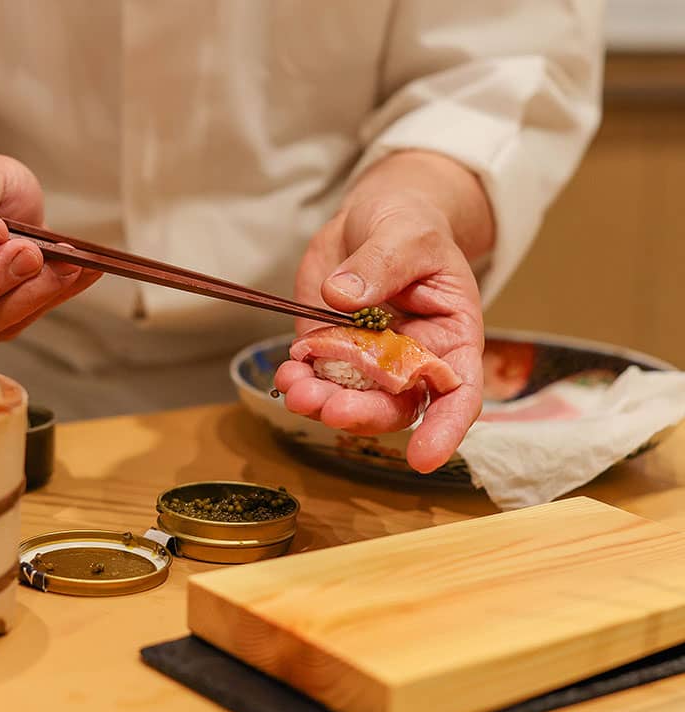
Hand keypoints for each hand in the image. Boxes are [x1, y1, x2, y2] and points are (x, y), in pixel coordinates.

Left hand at [274, 151, 492, 472]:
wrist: (374, 218)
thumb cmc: (410, 225)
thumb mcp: (405, 234)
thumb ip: (379, 266)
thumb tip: (342, 297)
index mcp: (451, 337)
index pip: (459, 393)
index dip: (445, 429)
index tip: (423, 459)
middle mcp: (411, 361)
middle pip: (394, 406)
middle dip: (362, 414)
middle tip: (329, 409)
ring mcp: (367, 360)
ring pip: (350, 399)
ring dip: (322, 402)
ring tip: (295, 388)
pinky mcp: (329, 350)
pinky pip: (315, 377)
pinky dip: (299, 380)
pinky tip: (286, 373)